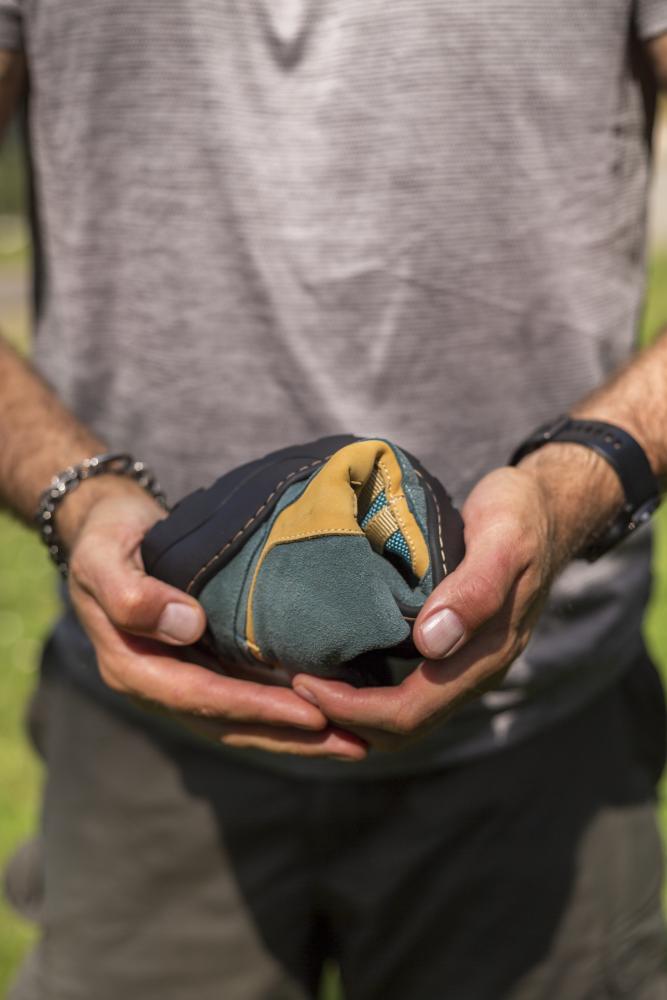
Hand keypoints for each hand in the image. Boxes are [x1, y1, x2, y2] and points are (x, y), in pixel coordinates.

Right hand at [65, 478, 366, 759]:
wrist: (108, 526)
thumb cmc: (107, 537)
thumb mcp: (103, 557)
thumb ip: (133, 595)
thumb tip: (187, 626)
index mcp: (133, 666)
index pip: (202, 698)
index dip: (257, 709)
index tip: (312, 714)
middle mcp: (157, 684)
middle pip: (228, 723)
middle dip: (291, 736)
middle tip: (355, 745)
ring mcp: (180, 679)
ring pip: (240, 719)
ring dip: (295, 733)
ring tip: (353, 740)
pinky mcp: (200, 667)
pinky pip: (243, 698)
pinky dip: (283, 709)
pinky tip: (327, 711)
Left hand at [292, 449, 622, 751]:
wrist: (548, 508)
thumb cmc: (521, 515)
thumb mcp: (504, 538)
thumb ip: (475, 590)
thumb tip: (432, 643)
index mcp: (485, 655)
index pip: (410, 711)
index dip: (353, 709)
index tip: (303, 681)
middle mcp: (473, 671)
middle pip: (401, 727)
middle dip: (342, 717)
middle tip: (288, 684)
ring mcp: (463, 663)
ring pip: (402, 716)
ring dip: (352, 712)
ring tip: (301, 680)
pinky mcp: (452, 649)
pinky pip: (406, 688)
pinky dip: (366, 690)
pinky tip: (333, 664)